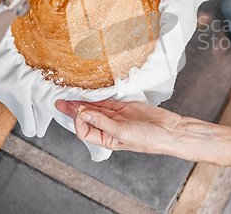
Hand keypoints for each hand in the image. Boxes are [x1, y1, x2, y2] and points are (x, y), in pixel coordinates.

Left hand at [56, 98, 230, 172]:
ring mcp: (118, 116)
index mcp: (107, 139)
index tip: (77, 110)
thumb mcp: (122, 132)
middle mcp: (109, 128)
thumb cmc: (149, 138)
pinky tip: (89, 91)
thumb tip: (83, 114)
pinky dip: (99, 95)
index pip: (85, 130)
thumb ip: (103, 121)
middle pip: (87, 117)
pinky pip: (109, 100)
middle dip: (74, 109)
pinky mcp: (126, 106)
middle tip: (60, 99)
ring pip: (97, 107)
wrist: (170, 130)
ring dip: (85, 101)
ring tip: (70, 93)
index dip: (78, 120)